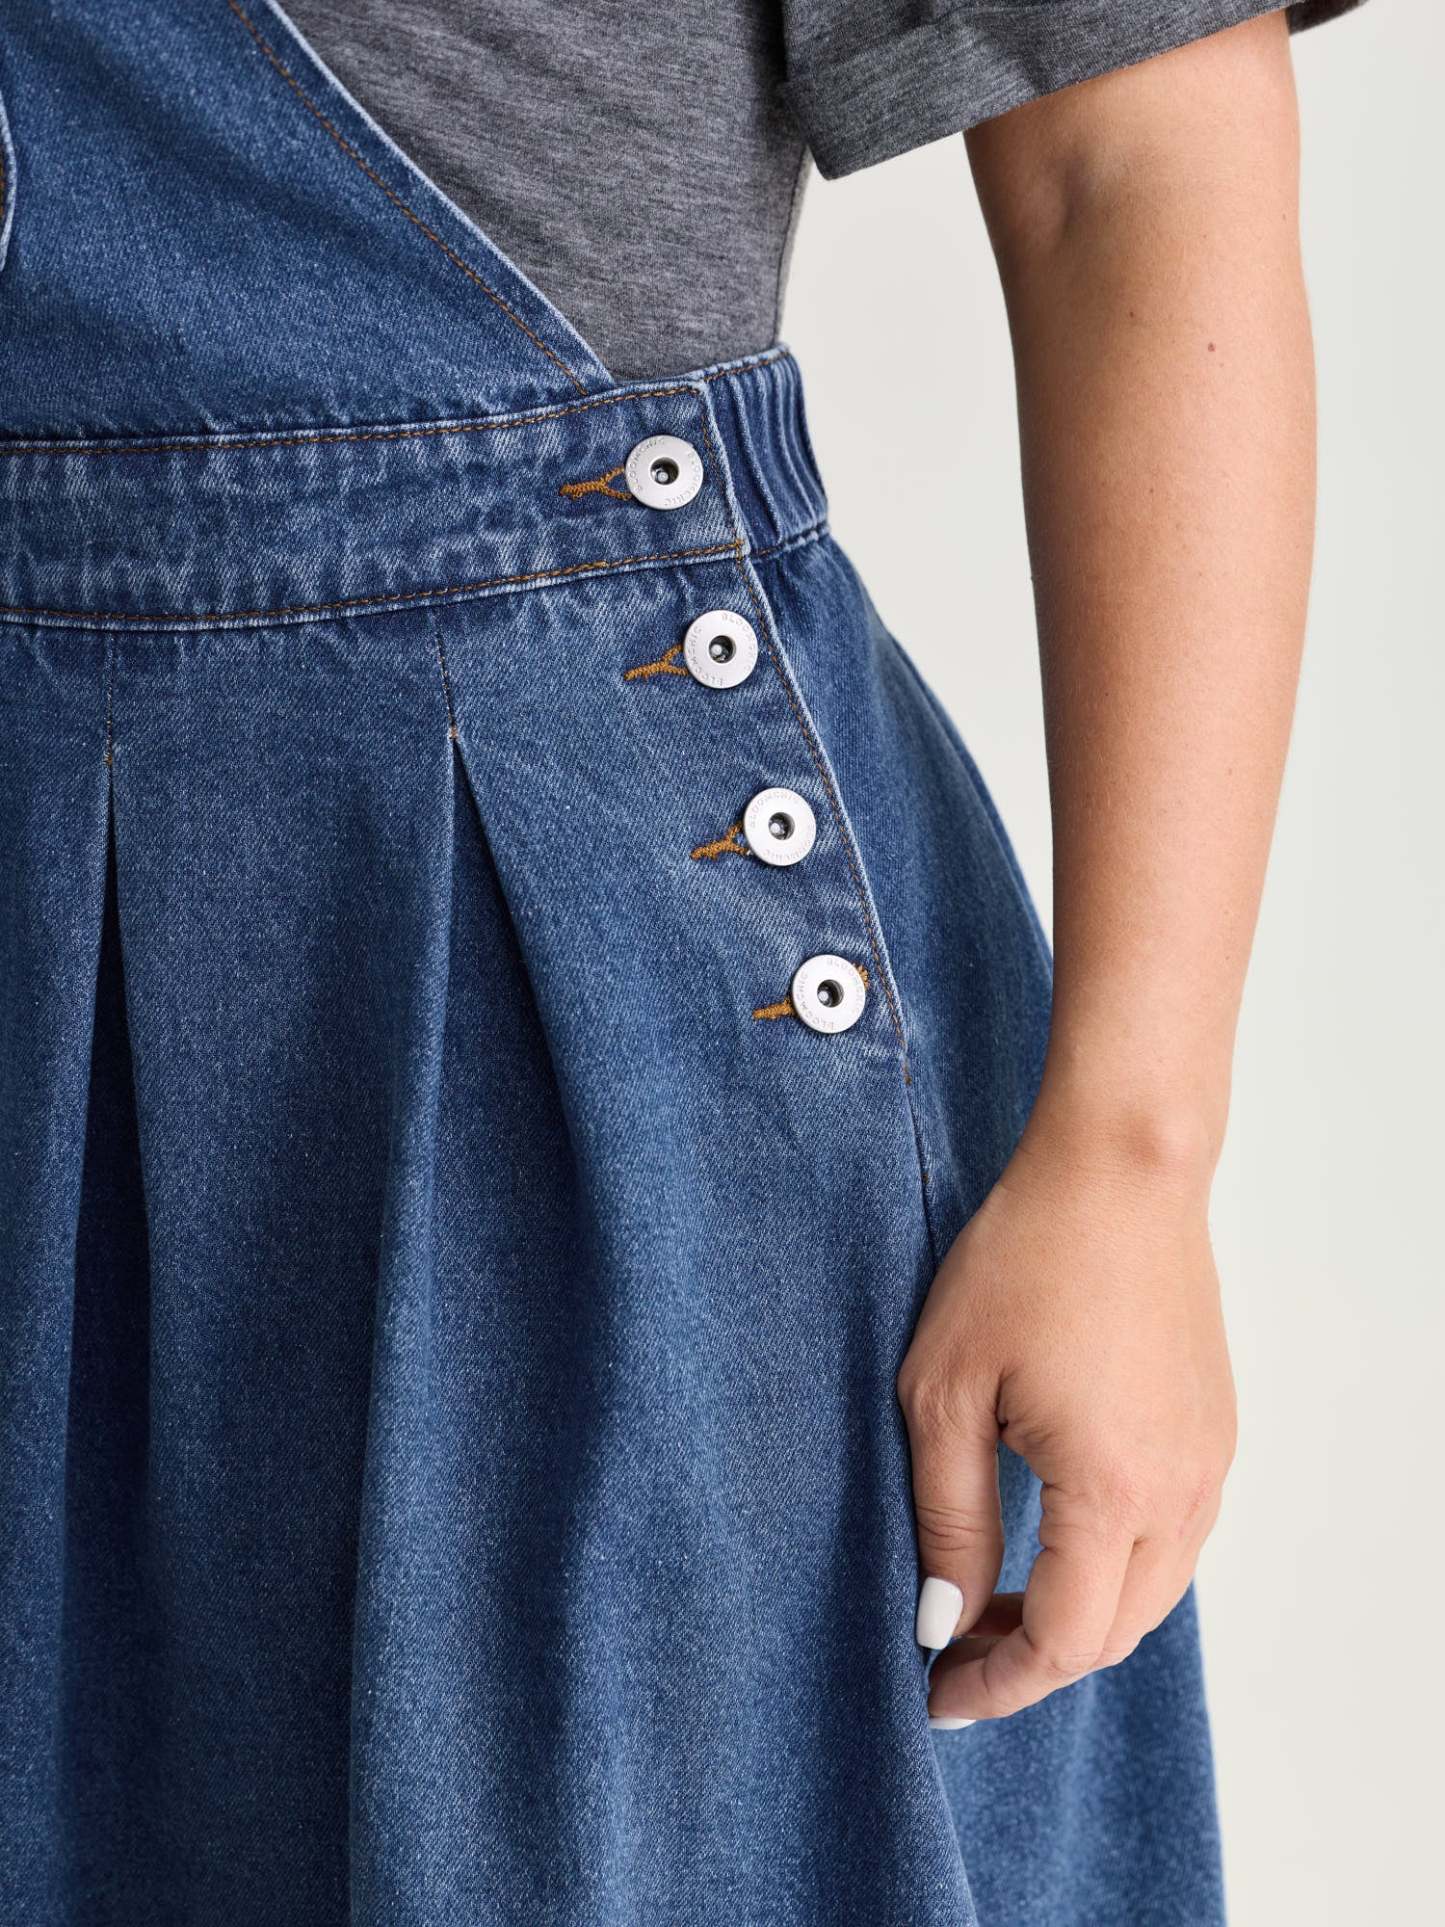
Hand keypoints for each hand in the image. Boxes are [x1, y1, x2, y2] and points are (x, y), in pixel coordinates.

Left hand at [896, 1109, 1236, 1722]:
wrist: (1119, 1172)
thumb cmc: (1022, 1263)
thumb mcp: (946, 1391)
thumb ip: (947, 1517)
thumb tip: (942, 1620)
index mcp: (1112, 1491)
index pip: (1064, 1641)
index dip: (997, 1682)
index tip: (937, 1694)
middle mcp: (1180, 1492)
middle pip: (1115, 1634)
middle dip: (1032, 1659)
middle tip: (951, 1647)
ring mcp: (1209, 1462)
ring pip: (1151, 1592)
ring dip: (1077, 1615)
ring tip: (991, 1598)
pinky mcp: (1214, 1430)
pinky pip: (1172, 1538)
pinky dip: (1114, 1567)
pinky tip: (1050, 1538)